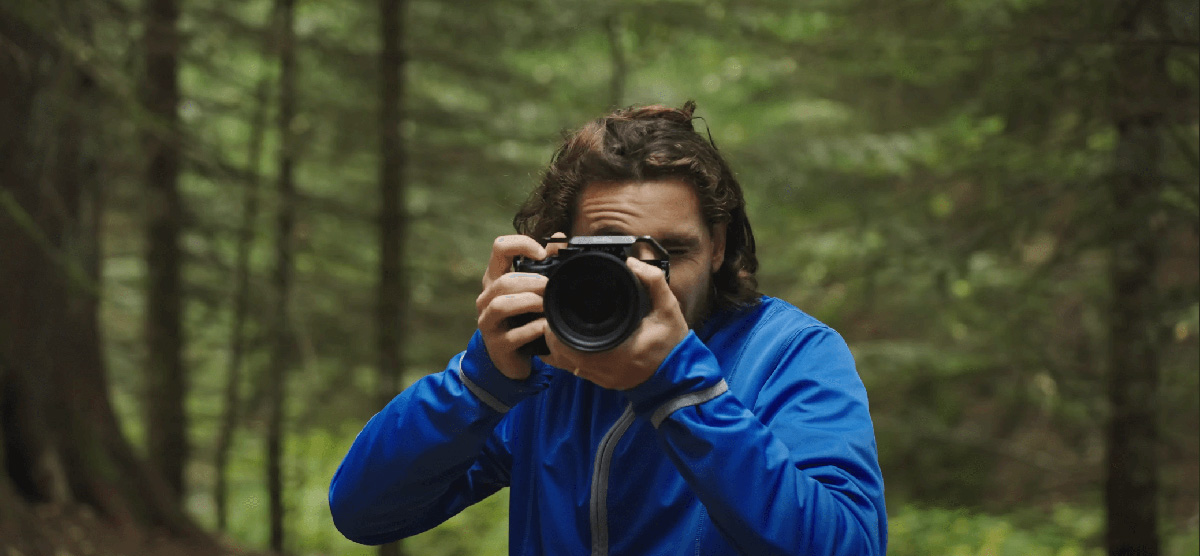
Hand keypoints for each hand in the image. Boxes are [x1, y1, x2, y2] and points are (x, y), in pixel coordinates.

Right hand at [476, 235, 548, 379]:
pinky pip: (513, 335)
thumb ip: (545, 264)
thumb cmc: (524, 318)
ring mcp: (488, 322)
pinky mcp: (497, 345)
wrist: (513, 358)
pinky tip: (546, 328)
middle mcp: (486, 298)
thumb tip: (561, 237)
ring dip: (529, 302)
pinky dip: (533, 329)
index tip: (542, 254)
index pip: (500, 247)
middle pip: (503, 281)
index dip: (521, 244)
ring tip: (547, 306)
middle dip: (532, 282)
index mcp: (495, 278)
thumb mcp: (532, 290)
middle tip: (552, 287)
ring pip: (501, 305)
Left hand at [541, 257, 687, 389]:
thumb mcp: (669, 309)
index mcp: (615, 352)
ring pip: (564, 365)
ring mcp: (601, 378)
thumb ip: (654, 282)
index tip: (553, 311)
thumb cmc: (673, 344)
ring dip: (557, 346)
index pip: (569, 345)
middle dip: (551, 334)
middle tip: (551, 314)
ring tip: (556, 325)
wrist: (681, 376)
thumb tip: (633, 263)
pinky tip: (567, 342)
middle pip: (559, 355)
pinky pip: (575, 371)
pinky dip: (567, 356)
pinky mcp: (602, 381)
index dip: (554, 329)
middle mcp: (603, 369)